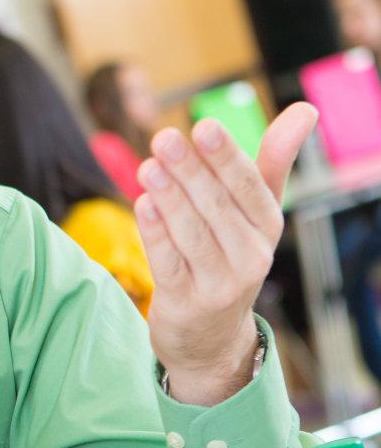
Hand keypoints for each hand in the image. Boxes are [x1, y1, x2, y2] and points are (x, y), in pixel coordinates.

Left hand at [136, 103, 317, 405]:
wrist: (211, 338)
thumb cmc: (230, 258)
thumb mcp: (256, 214)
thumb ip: (273, 161)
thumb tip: (305, 108)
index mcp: (267, 228)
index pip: (248, 187)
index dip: (225, 157)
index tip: (203, 126)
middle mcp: (250, 258)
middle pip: (216, 208)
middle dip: (189, 171)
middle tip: (163, 138)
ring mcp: (219, 286)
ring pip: (191, 235)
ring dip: (168, 198)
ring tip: (147, 167)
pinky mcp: (186, 305)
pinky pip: (168, 264)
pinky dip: (154, 234)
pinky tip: (141, 204)